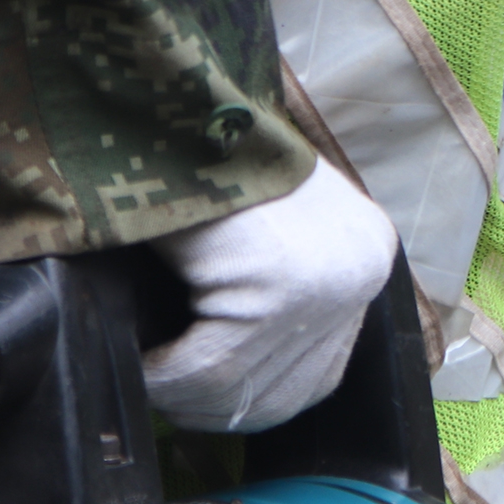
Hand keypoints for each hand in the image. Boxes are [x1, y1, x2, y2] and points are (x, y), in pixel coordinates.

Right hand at [140, 158, 398, 431]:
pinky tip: (139, 358)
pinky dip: (162, 374)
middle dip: (206, 404)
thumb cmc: (195, 161)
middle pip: (281, 392)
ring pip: (239, 390)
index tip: (188, 392)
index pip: (316, 374)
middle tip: (154, 384)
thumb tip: (222, 389)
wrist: (165, 98)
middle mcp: (361, 269)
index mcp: (364, 255)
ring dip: (177, 392)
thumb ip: (259, 296)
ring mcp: (327, 280)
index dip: (244, 396)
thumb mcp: (257, 230)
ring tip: (141, 368)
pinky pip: (207, 369)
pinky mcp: (278, 284)